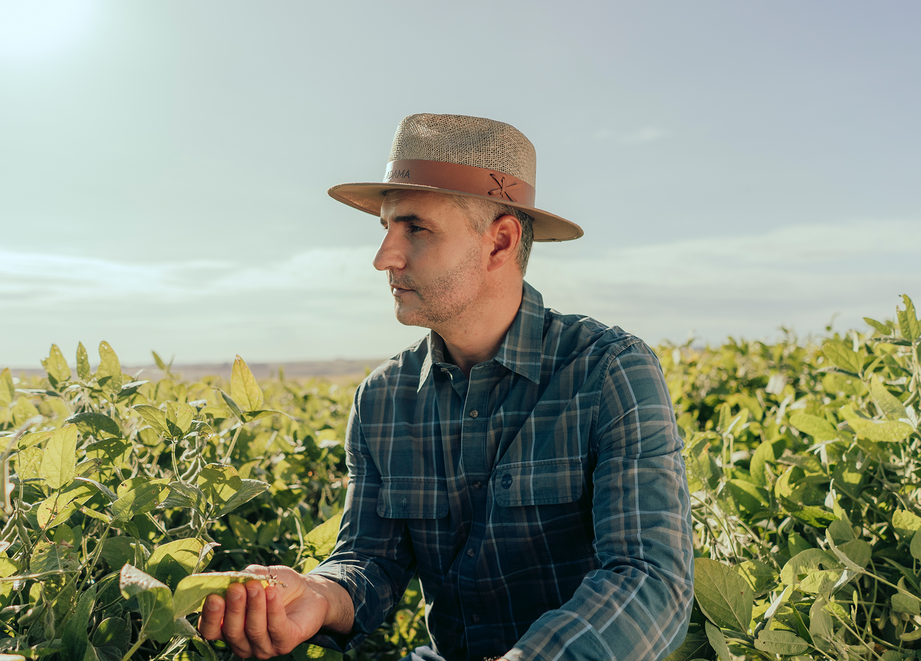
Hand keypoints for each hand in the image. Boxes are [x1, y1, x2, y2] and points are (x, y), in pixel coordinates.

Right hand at [197, 564, 351, 658]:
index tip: (214, 596)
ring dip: (254, 606)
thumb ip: (241, 577)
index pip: (210, 630)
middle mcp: (243, 642)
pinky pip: (276, 628)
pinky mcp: (285, 644)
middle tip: (236, 588)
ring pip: (254, 630)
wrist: (308, 591)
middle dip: (234, 608)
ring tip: (256, 585)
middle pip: (231, 631)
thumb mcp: (257, 576)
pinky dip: (273, 608)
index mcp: (228, 628)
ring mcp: (263, 647)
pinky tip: (272, 591)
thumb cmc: (276, 585)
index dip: (210, 616)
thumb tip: (227, 579)